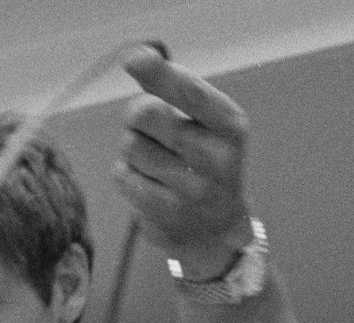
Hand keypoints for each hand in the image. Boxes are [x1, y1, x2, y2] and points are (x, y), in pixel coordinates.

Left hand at [115, 47, 251, 278]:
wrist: (215, 232)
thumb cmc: (203, 162)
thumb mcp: (205, 123)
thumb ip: (174, 90)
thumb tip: (137, 58)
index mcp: (231, 127)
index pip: (190, 93)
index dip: (158, 74)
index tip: (134, 59)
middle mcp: (216, 159)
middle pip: (147, 114)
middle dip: (137, 114)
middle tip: (148, 127)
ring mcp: (191, 192)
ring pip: (130, 145)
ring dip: (132, 148)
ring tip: (154, 161)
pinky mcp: (164, 217)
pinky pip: (122, 175)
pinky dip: (126, 173)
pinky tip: (146, 182)